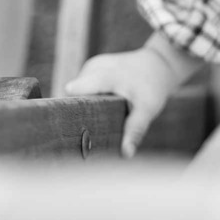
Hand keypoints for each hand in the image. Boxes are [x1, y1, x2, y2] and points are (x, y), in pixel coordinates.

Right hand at [64, 46, 181, 157]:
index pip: (75, 90)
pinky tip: (92, 113)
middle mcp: (93, 68)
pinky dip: (85, 100)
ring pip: (76, 94)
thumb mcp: (147, 108)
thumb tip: (127, 154)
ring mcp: (90, 66)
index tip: (62, 129)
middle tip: (76, 137)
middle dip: (73, 114)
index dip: (67, 109)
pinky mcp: (89, 69)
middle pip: (72, 96)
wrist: (157, 65)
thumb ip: (135, 129)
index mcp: (106, 75)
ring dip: (81, 108)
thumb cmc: (152, 87)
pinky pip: (81, 88)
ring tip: (87, 126)